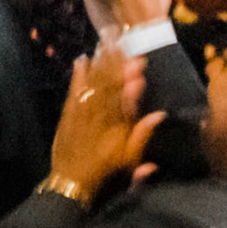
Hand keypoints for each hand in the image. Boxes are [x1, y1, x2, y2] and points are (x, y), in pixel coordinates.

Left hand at [48, 48, 166, 200]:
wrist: (71, 184)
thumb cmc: (105, 176)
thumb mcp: (129, 162)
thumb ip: (142, 136)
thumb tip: (159, 114)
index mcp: (117, 129)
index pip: (126, 100)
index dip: (131, 81)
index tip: (138, 64)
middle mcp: (99, 118)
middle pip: (109, 87)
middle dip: (116, 64)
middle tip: (122, 42)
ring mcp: (81, 115)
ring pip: (92, 85)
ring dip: (98, 64)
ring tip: (105, 43)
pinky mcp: (67, 115)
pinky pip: (74, 91)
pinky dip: (78, 75)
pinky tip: (81, 60)